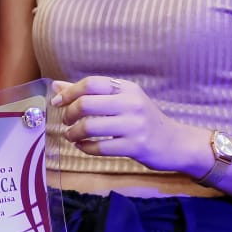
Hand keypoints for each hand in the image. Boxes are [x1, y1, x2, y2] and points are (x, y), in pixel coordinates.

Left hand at [51, 76, 183, 171]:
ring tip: (71, 136)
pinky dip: (85, 148)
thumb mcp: (121, 100)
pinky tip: (83, 147)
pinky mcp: (136, 146)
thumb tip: (57, 86)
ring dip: (74, 133)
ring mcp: (134, 125)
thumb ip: (90, 93)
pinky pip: (100, 147)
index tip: (57, 102)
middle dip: (69, 114)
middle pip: (86, 104)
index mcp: (126, 88)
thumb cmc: (143, 120)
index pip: (91, 84)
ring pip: (90, 127)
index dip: (69, 92)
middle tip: (66, 121)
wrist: (175, 143)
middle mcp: (131, 103)